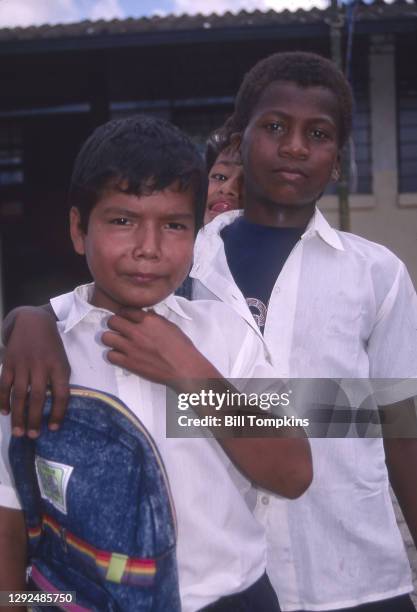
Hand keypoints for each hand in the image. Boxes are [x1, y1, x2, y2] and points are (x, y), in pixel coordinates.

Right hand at [0, 306, 69, 436]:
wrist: (33, 321)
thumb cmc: (51, 346)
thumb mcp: (62, 360)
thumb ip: (59, 381)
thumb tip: (55, 408)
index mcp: (59, 366)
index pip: (61, 393)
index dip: (59, 412)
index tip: (54, 428)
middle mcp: (41, 365)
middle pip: (38, 397)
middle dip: (35, 418)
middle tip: (33, 436)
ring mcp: (23, 363)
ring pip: (19, 394)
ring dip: (18, 415)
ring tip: (18, 432)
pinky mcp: (9, 362)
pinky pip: (4, 384)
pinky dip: (3, 399)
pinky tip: (4, 412)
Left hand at [102, 308, 216, 388]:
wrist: (184, 369)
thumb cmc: (182, 348)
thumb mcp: (171, 327)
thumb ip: (156, 319)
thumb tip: (147, 313)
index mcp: (149, 320)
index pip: (126, 310)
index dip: (124, 314)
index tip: (125, 318)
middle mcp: (137, 331)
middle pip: (112, 321)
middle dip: (114, 324)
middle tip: (119, 330)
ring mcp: (131, 347)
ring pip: (106, 337)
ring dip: (111, 339)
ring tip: (118, 343)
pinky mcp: (129, 363)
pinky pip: (110, 355)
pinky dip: (113, 355)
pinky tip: (121, 356)